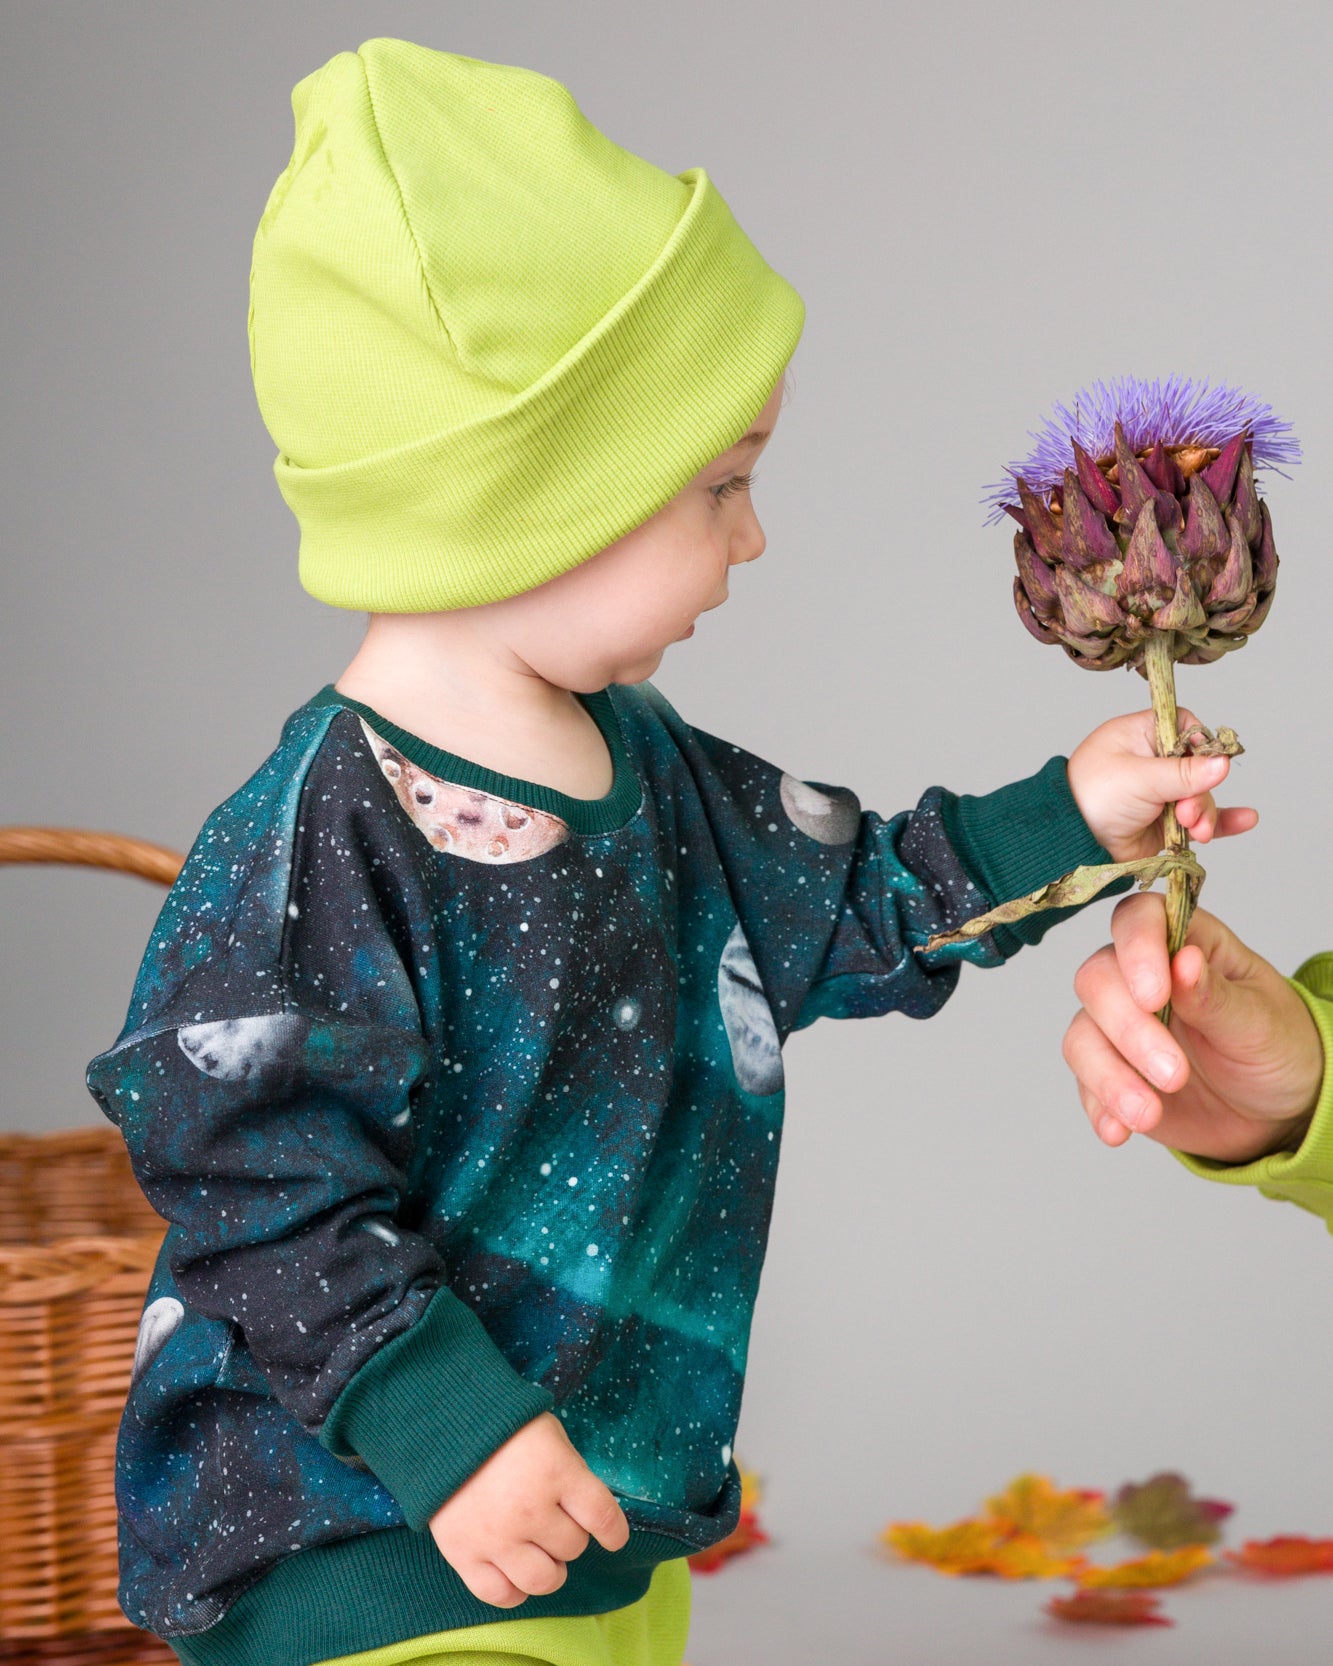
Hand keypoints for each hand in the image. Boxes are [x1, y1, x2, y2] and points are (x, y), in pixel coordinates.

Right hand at [428, 1411, 628, 1607]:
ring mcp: (496, 1537)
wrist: (443, 1428)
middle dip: (569, 1534)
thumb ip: (571, 1474)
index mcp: (556, 1473)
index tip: (613, 1537)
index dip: (614, 1532)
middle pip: (573, 1547)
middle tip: (553, 1518)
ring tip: (540, 1551)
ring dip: (550, 1568)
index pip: (602, 1517)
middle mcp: (530, 1510)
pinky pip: (502, 1594)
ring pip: (544, 1579)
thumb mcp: (551, 1436)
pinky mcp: (465, 1555)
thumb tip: (589, 1514)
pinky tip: (515, 1571)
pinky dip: (515, 1589)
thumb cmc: (505, 1428)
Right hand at [1062, 890, 1321, 1161]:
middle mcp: (1140, 977)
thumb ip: (1217, 996)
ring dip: (1109, 1077)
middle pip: (1098, 981)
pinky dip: (1099, 1107)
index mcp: (1185, 944)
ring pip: (1082, 1034)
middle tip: (1174, 1075)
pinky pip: (1085, 1083)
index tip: (1154, 996)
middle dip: (1129, 1031)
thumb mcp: (1262, 1023)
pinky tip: (1120, 1130)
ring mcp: (1120, 1026)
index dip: (1136, 948)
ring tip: (1148, 1114)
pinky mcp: (1111, 1072)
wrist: (1278, 1112)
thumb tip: (1184, 961)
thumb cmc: (1278, 1048)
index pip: (1139, 920)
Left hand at [1066, 708, 1256, 862]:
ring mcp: (1161, 793)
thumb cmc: (1091, 797)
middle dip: (1199, 792)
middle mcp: (1153, 761)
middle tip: (1187, 813)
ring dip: (1204, 813)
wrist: (1069, 843)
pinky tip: (1246, 819)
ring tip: (1195, 830)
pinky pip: (1201, 819)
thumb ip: (1182, 773)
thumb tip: (1224, 763)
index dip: (1200, 744)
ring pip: (1201, 796)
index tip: (1205, 764)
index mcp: (1140, 735)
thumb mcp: (1138, 778)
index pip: (1185, 727)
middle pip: (1199, 767)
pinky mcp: (1166, 822)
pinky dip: (1221, 820)